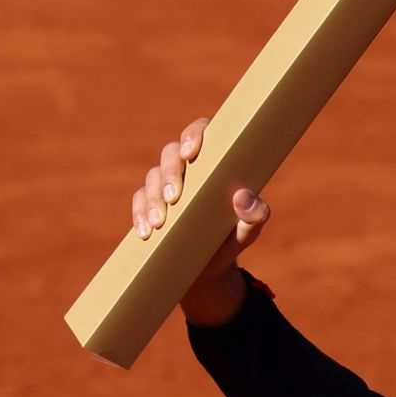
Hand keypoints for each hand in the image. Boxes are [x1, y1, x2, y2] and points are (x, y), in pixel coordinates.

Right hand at [128, 116, 271, 324]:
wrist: (209, 264)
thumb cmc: (232, 236)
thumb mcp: (248, 230)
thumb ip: (255, 215)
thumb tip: (243, 197)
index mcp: (215, 161)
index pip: (203, 132)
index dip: (194, 135)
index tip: (189, 153)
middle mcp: (188, 166)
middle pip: (171, 154)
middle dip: (170, 173)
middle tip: (174, 198)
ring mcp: (166, 183)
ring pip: (152, 177)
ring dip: (154, 199)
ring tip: (159, 223)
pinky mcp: (149, 202)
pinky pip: (140, 200)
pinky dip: (140, 214)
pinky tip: (146, 232)